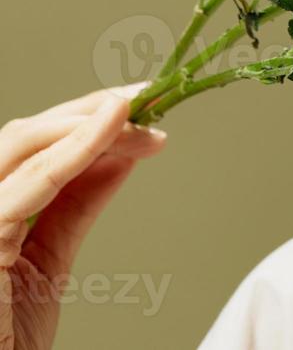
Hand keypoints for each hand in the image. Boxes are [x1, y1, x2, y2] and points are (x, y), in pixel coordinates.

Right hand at [0, 85, 168, 349]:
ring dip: (89, 121)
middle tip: (148, 97)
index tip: (140, 103)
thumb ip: (76, 201)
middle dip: (89, 110)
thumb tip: (118, 152)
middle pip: (26, 134)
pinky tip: (114, 128)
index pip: (31, 146)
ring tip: (139, 113)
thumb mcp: (50, 255)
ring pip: (24, 144)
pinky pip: (32, 181)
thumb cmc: (8, 336)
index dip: (84, 118)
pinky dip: (76, 148)